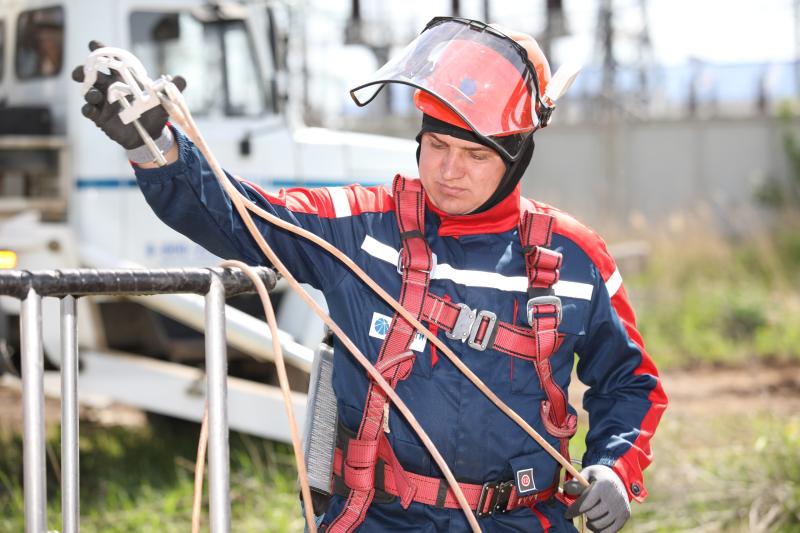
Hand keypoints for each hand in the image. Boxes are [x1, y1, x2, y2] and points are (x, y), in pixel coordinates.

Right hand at [71, 40, 185, 149]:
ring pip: (89, 92)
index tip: (94, 44)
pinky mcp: (101, 118)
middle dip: (83, 70)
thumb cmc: (155, 112)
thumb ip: (172, 89)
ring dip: (88, 91)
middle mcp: (110, 88)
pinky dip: (87, 109)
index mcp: (123, 79)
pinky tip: (90, 109)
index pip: (111, 62)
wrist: (151, 133)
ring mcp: (103, 103)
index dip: (101, 51)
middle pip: (92, 75)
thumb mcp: (165, 100)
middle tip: (82, 71)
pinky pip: (89, 111)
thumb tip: (182, 79)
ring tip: (94, 94)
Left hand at [564, 465, 630, 532]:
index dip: (574, 510)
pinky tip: (596, 522)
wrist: (618, 479)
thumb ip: (576, 481)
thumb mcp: (587, 473)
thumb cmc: (597, 477)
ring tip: (589, 515)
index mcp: (604, 484)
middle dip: (584, 513)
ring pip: (599, 525)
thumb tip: (567, 489)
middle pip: (592, 515)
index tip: (567, 515)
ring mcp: (621, 507)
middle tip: (583, 509)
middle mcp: (615, 497)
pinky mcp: (625, 516)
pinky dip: (600, 530)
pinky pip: (609, 531)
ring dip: (591, 522)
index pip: (586, 503)